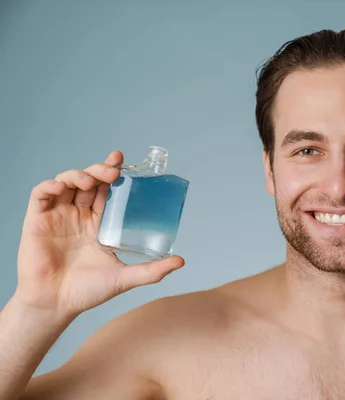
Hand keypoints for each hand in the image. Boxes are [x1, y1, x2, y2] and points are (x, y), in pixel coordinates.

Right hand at [14, 150, 184, 318]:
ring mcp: (57, 217)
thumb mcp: (124, 277)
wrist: (55, 305)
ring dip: (78, 174)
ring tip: (91, 181)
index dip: (112, 173)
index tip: (123, 161)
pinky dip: (50, 185)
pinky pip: (41, 194)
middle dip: (100, 170)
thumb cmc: (87, 292)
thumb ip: (152, 270)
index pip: (106, 190)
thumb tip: (181, 261)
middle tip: (114, 172)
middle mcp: (78, 215)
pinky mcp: (37, 221)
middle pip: (89, 181)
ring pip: (66, 182)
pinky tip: (61, 187)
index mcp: (97, 223)